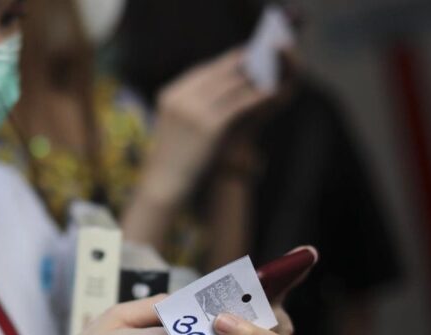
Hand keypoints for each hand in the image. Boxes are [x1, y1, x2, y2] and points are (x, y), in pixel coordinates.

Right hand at [140, 48, 272, 204]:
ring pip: (230, 86)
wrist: (163, 182)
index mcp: (169, 95)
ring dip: (251, 79)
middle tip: (259, 58)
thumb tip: (217, 88)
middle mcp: (181, 99)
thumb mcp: (172, 123)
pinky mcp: (211, 126)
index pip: (199, 71)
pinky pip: (239, 105)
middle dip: (239, 66)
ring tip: (267, 74)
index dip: (222, 63)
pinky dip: (255, 97)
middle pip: (217, 74)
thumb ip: (188, 104)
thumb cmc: (170, 157)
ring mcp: (195, 111)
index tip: (238, 57)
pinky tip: (268, 94)